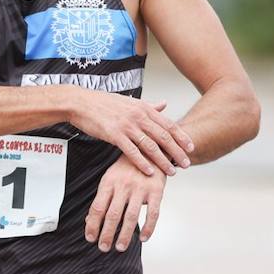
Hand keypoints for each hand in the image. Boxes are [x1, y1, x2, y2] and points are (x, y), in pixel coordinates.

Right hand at [68, 93, 192, 177]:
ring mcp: (127, 125)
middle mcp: (138, 116)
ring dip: (162, 160)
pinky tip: (149, 172)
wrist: (81, 103)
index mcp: (144, 108)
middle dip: (177, 151)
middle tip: (186, 164)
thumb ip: (149, 105)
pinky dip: (142, 162)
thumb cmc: (104, 103)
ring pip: (150, 145)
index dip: (181, 137)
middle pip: (163, 136)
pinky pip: (132, 151)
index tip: (191, 148)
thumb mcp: (130, 101)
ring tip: (172, 171)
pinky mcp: (114, 134)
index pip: (168, 124)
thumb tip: (165, 104)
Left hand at [85, 156, 165, 251]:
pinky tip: (143, 238)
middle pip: (113, 214)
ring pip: (131, 216)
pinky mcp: (156, 190)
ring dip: (125, 234)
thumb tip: (89, 220)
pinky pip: (153, 213)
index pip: (98, 207)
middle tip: (103, 248)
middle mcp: (123, 185)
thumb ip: (102, 198)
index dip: (93, 224)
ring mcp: (140, 188)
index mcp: (109, 181)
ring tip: (120, 247)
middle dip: (107, 233)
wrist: (151, 148)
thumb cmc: (127, 167)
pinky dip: (148, 227)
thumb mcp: (111, 178)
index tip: (90, 238)